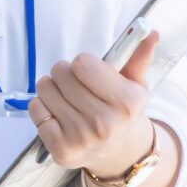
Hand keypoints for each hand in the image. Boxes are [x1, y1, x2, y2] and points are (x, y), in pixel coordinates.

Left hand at [30, 32, 161, 180]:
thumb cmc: (122, 112)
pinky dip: (42, 107)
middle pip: (61, 74)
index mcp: (126, 102)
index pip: (82, 63)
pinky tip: (58, 114)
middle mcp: (104, 123)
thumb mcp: (135, 85)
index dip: (83, 63)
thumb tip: (150, 33)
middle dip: (65, 73)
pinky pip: (36, 109)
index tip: (90, 71)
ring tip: (67, 98)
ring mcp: (81, 138)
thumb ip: (138, 57)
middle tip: (76, 84)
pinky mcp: (61, 149)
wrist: (118, 152)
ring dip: (52, 88)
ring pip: (45, 89)